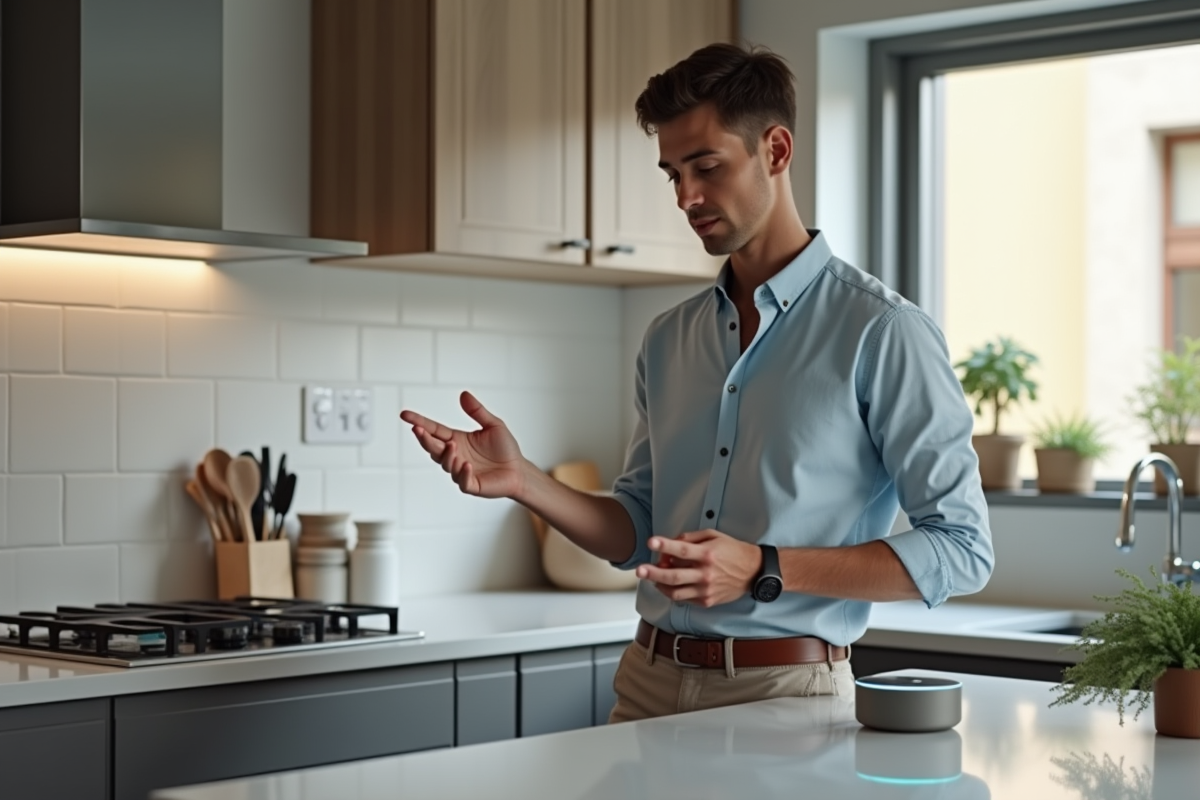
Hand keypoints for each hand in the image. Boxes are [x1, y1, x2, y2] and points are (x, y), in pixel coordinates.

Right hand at [400, 391, 525, 498]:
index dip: (419, 423)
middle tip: (418, 430)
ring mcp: (460, 471)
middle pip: (433, 447)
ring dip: (446, 455)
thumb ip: (477, 411)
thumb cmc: (505, 449)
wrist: (519, 470)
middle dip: (424, 439)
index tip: (404, 415)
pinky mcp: (471, 484)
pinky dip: (462, 473)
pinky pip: (462, 481)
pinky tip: (466, 465)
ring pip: (445, 464)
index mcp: (456, 440)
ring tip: (452, 447)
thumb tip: (463, 394)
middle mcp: (455, 455)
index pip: (434, 430)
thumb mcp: (493, 425)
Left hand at [635, 529, 762, 607]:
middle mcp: (706, 573)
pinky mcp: (707, 601)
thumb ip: (691, 538)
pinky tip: (667, 585)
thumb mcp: (714, 536)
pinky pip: (683, 598)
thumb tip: (671, 542)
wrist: (753, 572)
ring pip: (675, 591)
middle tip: (639, 570)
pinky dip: (672, 592)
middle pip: (673, 575)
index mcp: (708, 554)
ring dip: (660, 585)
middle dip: (653, 572)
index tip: (651, 542)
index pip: (681, 550)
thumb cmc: (733, 551)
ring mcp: (706, 589)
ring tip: (652, 578)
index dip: (664, 546)